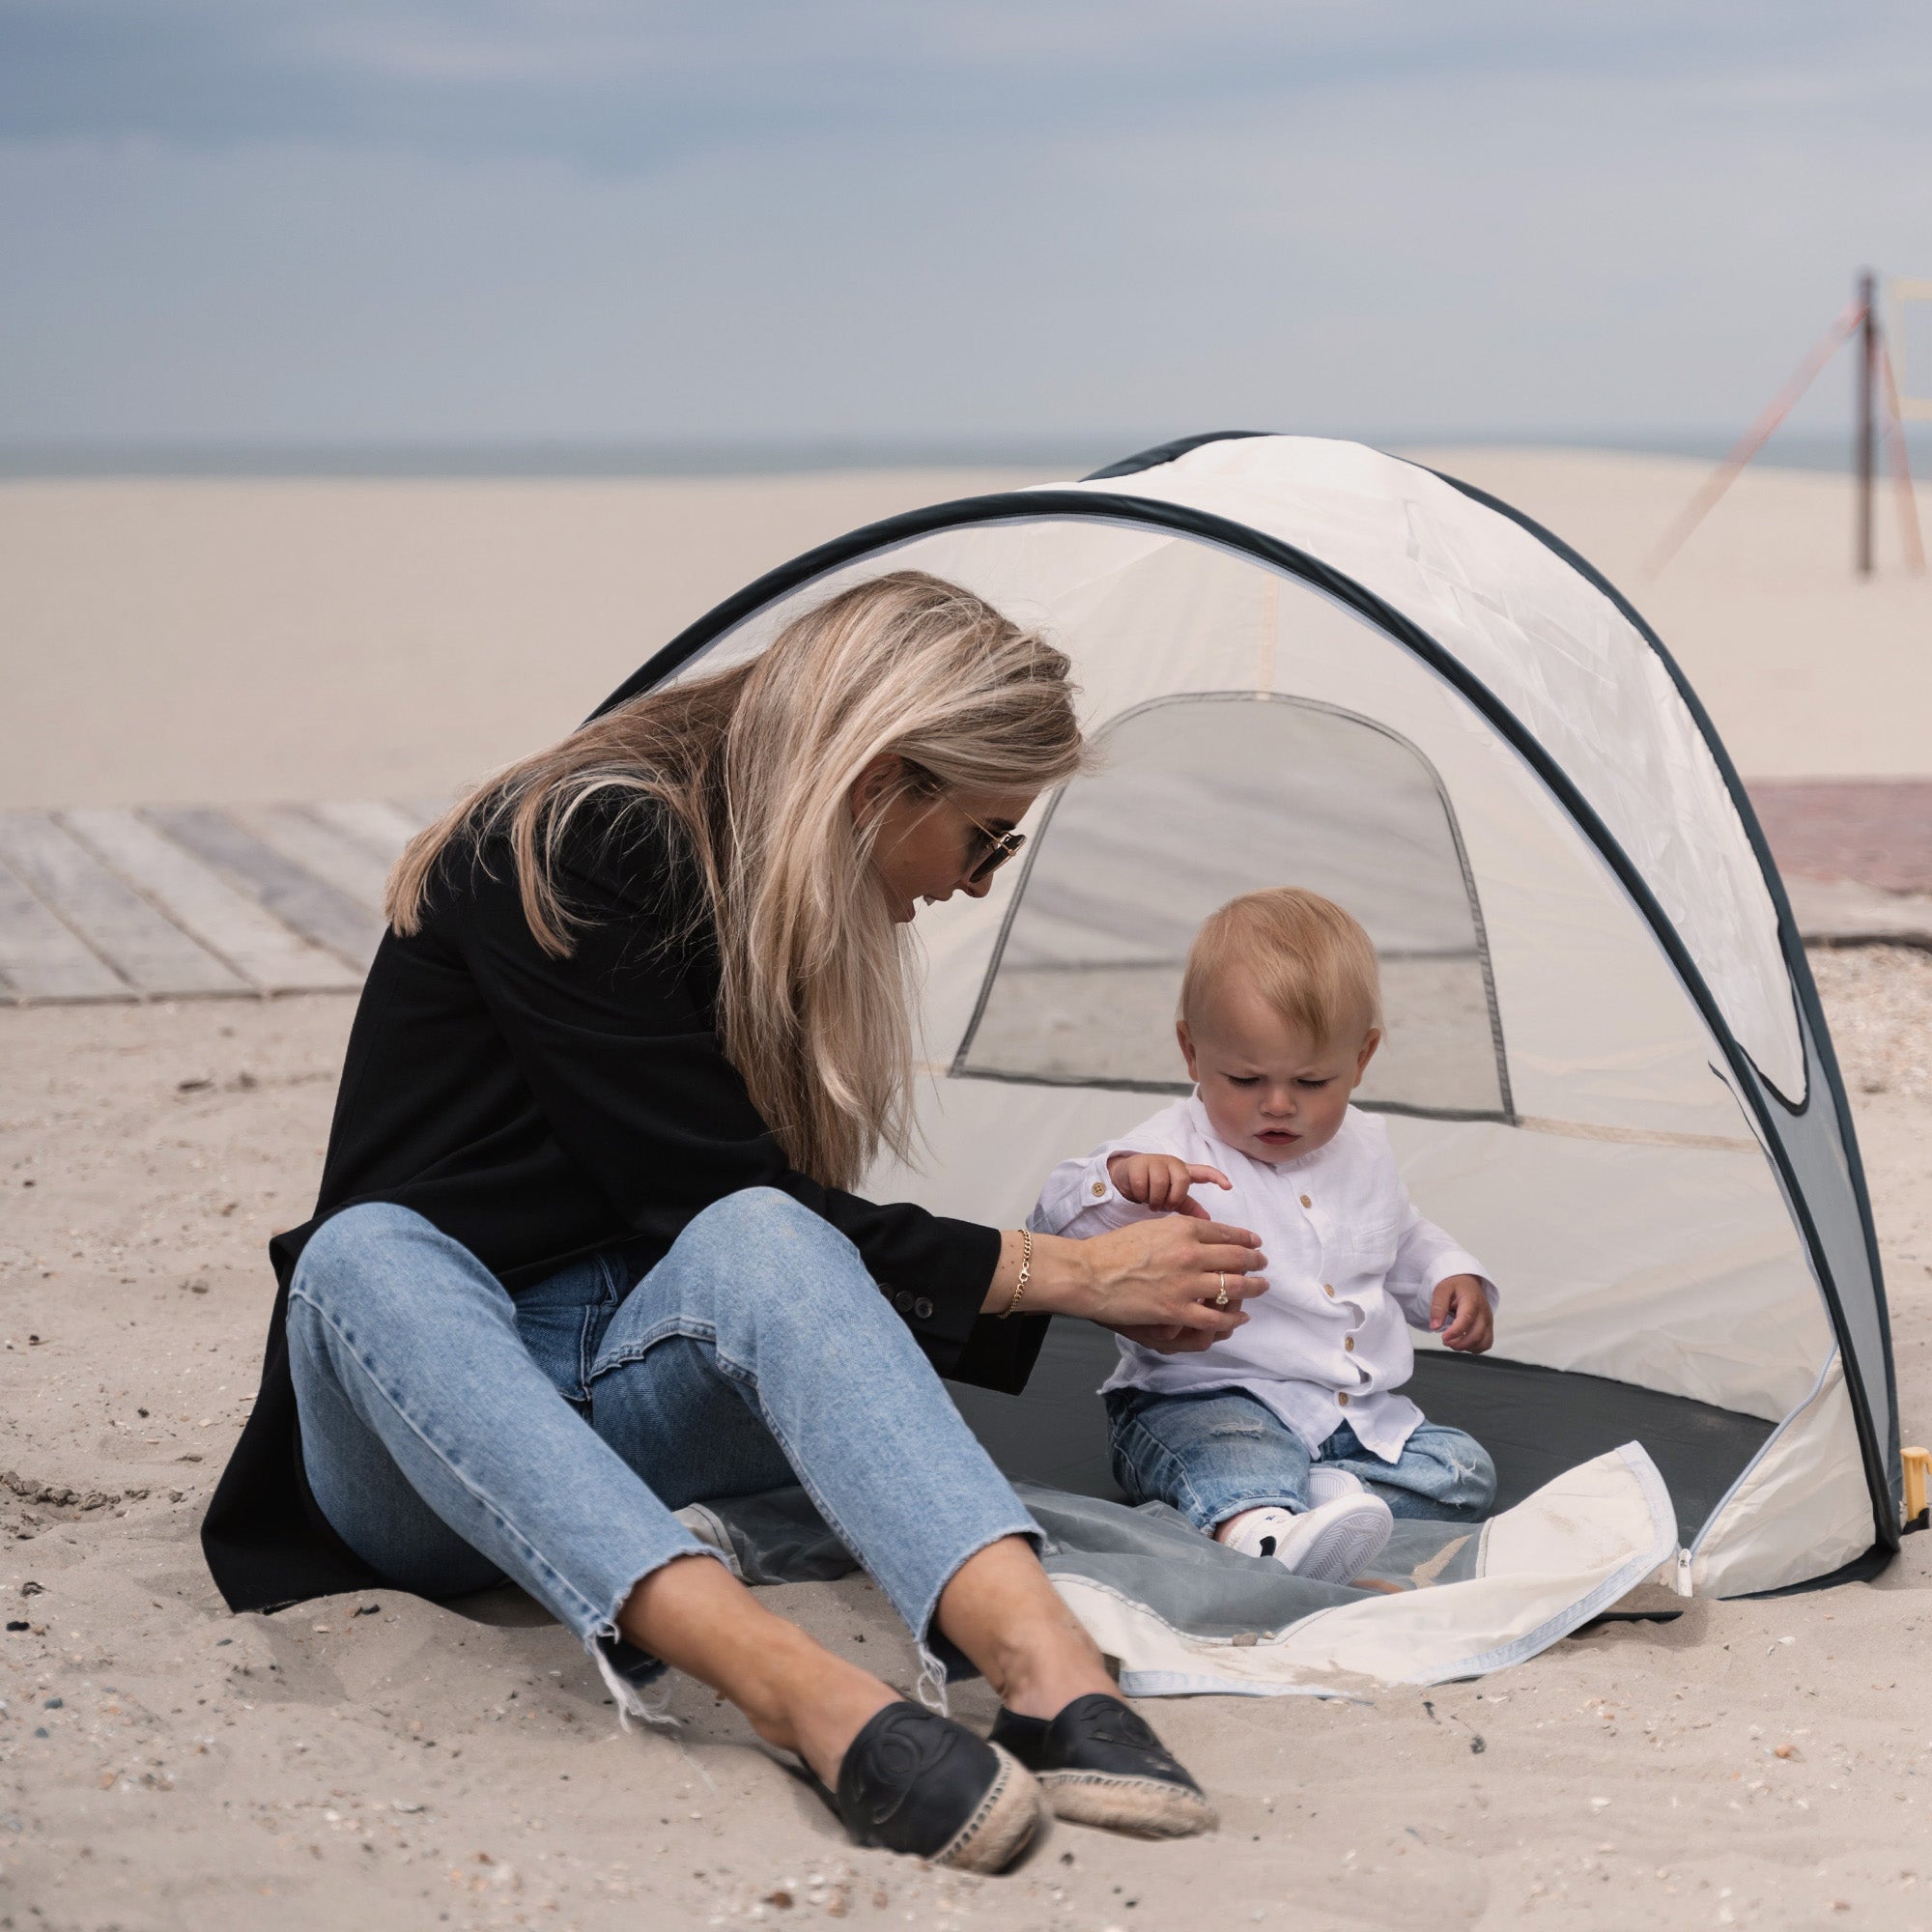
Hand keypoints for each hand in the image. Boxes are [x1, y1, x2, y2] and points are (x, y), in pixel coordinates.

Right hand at [1066, 1213, 1268, 1346]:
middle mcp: (1190, 1253)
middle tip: (1263, 1264)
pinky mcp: (1176, 1310)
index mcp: (1183, 1228)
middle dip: (1255, 1262)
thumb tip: (1200, 1233)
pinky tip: (1241, 1317)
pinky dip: (1233, 1319)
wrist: (1090, 1273)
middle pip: (1237, 1257)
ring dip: (1253, 1288)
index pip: (1227, 1232)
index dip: (1246, 1239)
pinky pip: (1215, 1317)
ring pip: (1233, 1287)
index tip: (1255, 1243)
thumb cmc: (1113, 1249)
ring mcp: (1185, 1283)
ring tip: (1260, 1287)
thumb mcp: (1151, 1226)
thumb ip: (1179, 1230)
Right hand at [1105, 1152, 1230, 1218]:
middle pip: (1182, 1180)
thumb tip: (1209, 1220)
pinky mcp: (1138, 1164)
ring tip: (1150, 1203)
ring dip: (1155, 1198)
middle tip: (1164, 1206)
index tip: (1228, 1186)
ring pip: (1161, 1182)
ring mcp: (1155, 1162)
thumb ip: (1189, 1207)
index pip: (1204, 1171)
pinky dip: (1141, 1195)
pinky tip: (1139, 1196)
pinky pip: (1143, 1183)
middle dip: (1173, 1197)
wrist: (1126, 1177)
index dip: (1217, 1177)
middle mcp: (1172, 1164)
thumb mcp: (1172, 1197)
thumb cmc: (1153, 1188)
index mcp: (1183, 1172)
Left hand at [1430, 1275, 1492, 1352]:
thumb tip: (1435, 1326)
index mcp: (1472, 1300)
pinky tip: (1462, 1342)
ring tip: (1453, 1341)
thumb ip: (1437, 1307)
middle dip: (1459, 1343)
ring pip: (1483, 1342)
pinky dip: (1474, 1347)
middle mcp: (1484, 1312)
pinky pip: (1486, 1343)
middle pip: (1476, 1335)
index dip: (1455, 1332)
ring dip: (1466, 1347)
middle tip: (1445, 1340)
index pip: (1467, 1320)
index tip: (1444, 1337)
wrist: (1467, 1281)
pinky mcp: (1488, 1327)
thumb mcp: (1441, 1290)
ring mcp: (1488, 1320)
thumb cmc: (1455, 1285)